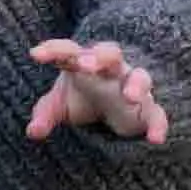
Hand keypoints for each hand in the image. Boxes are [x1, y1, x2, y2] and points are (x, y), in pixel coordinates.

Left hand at [26, 39, 168, 144]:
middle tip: (85, 65)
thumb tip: (32, 132)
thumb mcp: (59, 105)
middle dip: (99, 57)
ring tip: (130, 96)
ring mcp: (132, 86)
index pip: (69, 51)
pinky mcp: (148, 109)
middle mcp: (110, 69)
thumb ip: (44, 115)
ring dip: (136, 84)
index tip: (35, 55)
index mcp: (83, 62)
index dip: (54, 50)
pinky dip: (158, 125)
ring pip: (140, 77)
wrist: (114, 104)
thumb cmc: (82, 95)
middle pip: (110, 53)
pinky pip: (157, 114)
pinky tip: (155, 139)